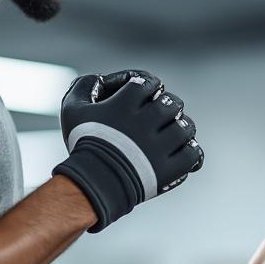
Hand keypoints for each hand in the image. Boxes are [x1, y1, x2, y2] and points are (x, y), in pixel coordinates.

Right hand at [52, 70, 203, 230]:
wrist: (90, 184)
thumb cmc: (82, 145)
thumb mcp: (72, 110)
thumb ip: (84, 85)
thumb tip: (100, 78)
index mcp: (125, 105)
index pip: (148, 82)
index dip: (148, 85)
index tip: (145, 96)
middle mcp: (145, 123)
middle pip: (172, 103)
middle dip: (167, 106)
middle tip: (159, 116)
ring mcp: (160, 147)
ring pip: (186, 127)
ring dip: (181, 128)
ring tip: (171, 134)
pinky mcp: (169, 169)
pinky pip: (193, 155)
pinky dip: (191, 152)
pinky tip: (180, 152)